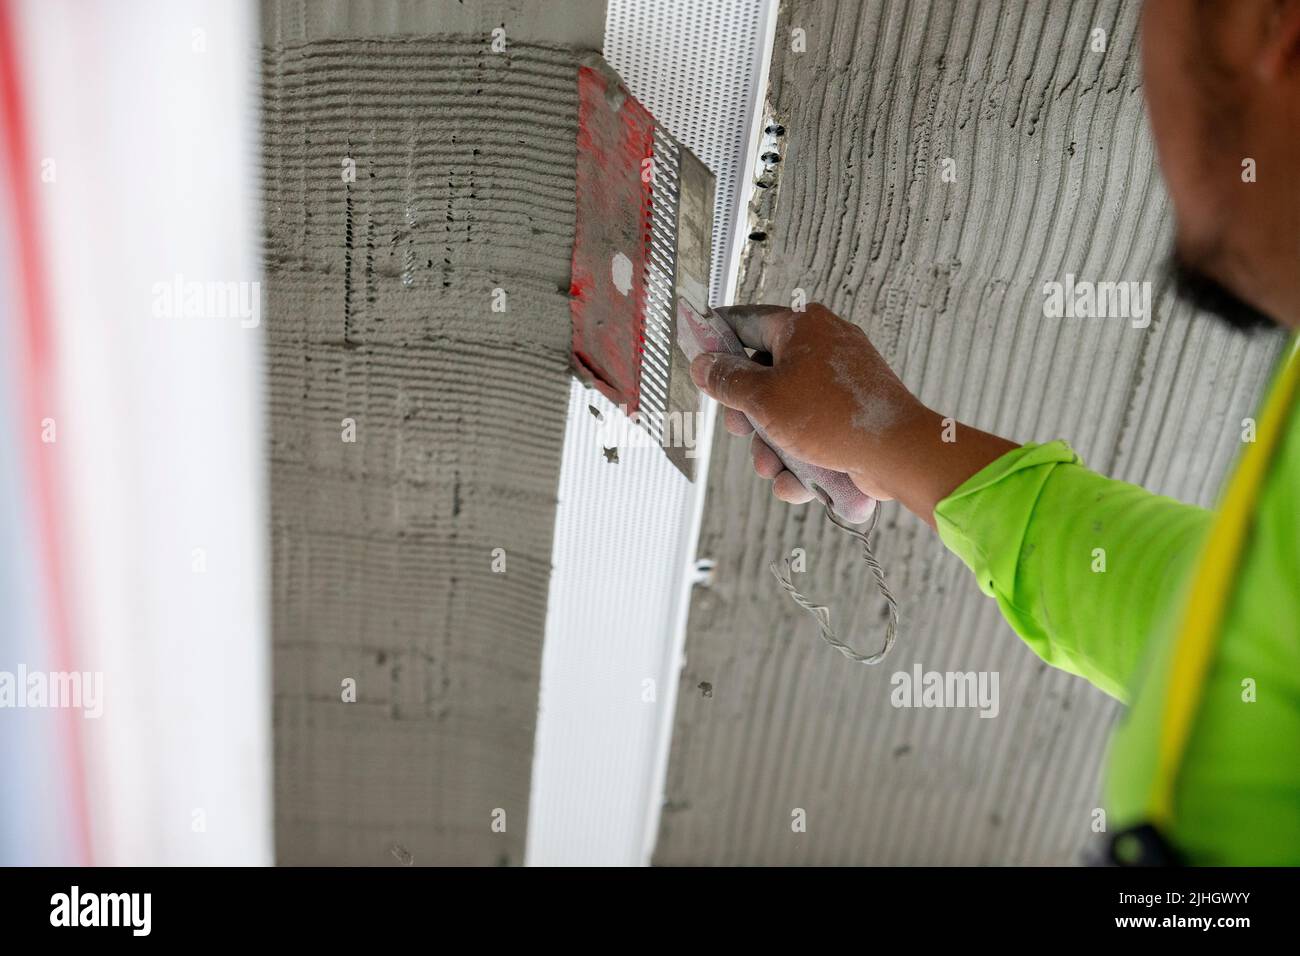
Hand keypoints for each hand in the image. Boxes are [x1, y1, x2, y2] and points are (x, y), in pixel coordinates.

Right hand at [689, 303, 1018, 525]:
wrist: (897, 453)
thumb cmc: (836, 418)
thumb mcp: (764, 399)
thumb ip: (727, 381)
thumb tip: (703, 365)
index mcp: (803, 326)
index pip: (747, 321)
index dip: (718, 342)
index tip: (700, 362)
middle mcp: (823, 346)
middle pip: (763, 375)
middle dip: (748, 415)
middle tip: (742, 430)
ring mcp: (838, 381)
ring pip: (785, 411)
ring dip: (771, 446)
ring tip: (774, 467)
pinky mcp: (849, 414)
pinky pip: (811, 431)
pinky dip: (800, 457)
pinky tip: (798, 479)